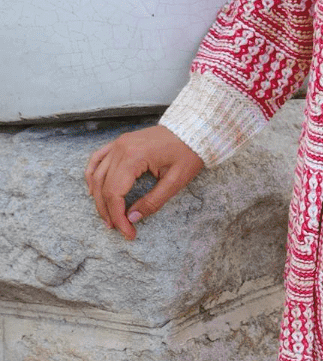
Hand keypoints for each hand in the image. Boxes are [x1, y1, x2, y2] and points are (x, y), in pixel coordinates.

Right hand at [84, 125, 203, 239]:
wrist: (193, 128)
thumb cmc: (188, 151)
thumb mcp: (175, 180)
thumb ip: (153, 201)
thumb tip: (132, 218)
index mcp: (134, 156)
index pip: (115, 193)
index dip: (118, 217)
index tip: (128, 232)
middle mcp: (121, 148)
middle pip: (103, 186)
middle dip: (108, 211)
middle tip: (118, 228)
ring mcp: (118, 143)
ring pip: (97, 175)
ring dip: (98, 198)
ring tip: (107, 217)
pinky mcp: (121, 142)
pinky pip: (98, 159)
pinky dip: (92, 176)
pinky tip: (93, 190)